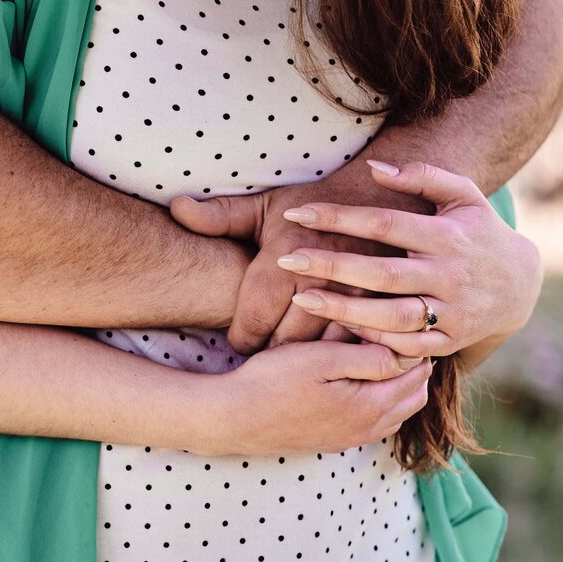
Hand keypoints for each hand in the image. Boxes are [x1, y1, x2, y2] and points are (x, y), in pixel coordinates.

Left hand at [171, 182, 398, 354]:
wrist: (377, 197)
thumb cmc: (313, 207)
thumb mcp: (265, 207)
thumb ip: (219, 216)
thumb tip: (175, 208)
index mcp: (286, 259)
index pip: (252, 322)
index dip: (240, 340)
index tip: (238, 343)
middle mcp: (322, 280)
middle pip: (285, 344)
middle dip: (270, 355)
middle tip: (262, 360)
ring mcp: (359, 297)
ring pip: (322, 352)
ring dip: (306, 361)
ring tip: (291, 364)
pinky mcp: (386, 307)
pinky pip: (358, 347)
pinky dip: (343, 356)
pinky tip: (330, 356)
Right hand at [192, 338, 431, 456]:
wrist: (233, 417)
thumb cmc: (273, 381)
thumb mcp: (322, 359)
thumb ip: (369, 356)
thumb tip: (405, 352)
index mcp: (371, 406)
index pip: (416, 373)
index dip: (415, 344)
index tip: (404, 318)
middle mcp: (368, 429)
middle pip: (414, 396)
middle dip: (414, 366)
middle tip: (399, 333)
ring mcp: (351, 438)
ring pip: (398, 412)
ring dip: (399, 385)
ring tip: (384, 353)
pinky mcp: (334, 442)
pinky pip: (376, 424)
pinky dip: (382, 402)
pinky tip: (362, 381)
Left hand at [272, 160, 542, 356]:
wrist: (520, 285)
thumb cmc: (477, 231)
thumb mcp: (462, 195)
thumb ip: (421, 176)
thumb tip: (374, 167)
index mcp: (448, 235)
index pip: (384, 224)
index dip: (339, 218)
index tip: (297, 213)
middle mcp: (450, 275)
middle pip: (382, 273)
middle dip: (331, 267)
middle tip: (286, 259)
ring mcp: (452, 311)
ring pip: (392, 315)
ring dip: (344, 310)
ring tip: (301, 299)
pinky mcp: (450, 341)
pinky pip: (406, 344)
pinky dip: (373, 338)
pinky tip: (338, 328)